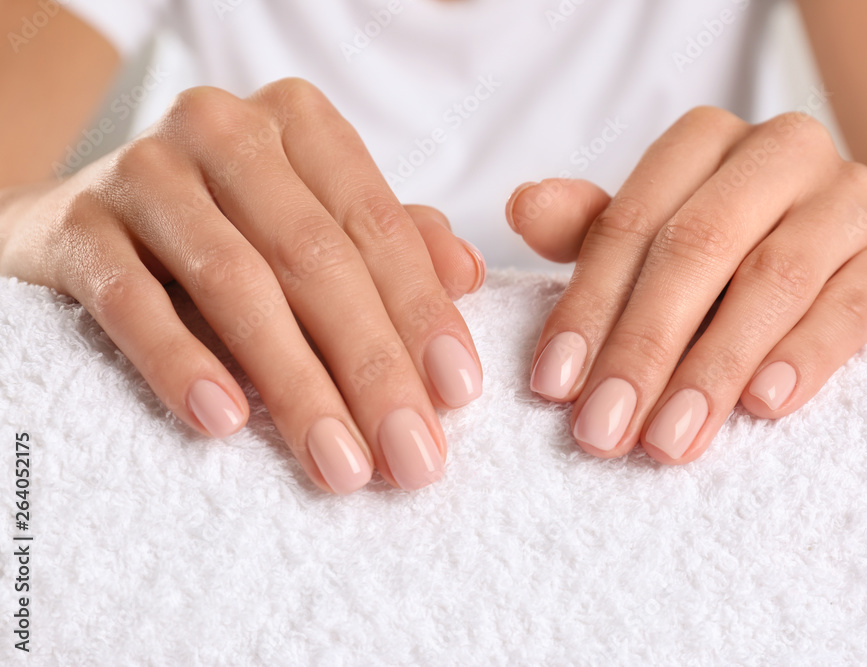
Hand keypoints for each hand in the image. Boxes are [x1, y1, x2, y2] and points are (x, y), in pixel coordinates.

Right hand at [0, 78, 484, 492]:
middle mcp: (224, 131)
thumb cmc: (227, 229)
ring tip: (339, 463)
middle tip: (411, 457)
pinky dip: (181, 361)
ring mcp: (144, 171)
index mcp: (298, 124)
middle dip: (372, 367)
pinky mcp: (76, 225)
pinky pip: (134, 300)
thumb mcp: (313, 224)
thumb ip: (389, 242)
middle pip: (315, 259)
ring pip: (236, 283)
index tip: (459, 398)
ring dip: (295, 384)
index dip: (422, 314)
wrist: (82, 224)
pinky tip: (224, 421)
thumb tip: (468, 274)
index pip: (376, 227)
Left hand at [507, 106, 866, 462]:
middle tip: (602, 431)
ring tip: (669, 439)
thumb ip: (595, 228)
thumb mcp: (661, 241)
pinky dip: (805, 356)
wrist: (862, 263)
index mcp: (707, 142)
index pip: (632, 222)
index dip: (587, 307)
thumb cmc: (738, 259)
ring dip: (712, 367)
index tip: (552, 388)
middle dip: (642, 347)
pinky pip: (855, 305)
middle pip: (697, 247)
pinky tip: (764, 405)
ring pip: (772, 280)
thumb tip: (522, 206)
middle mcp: (781, 151)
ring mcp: (852, 197)